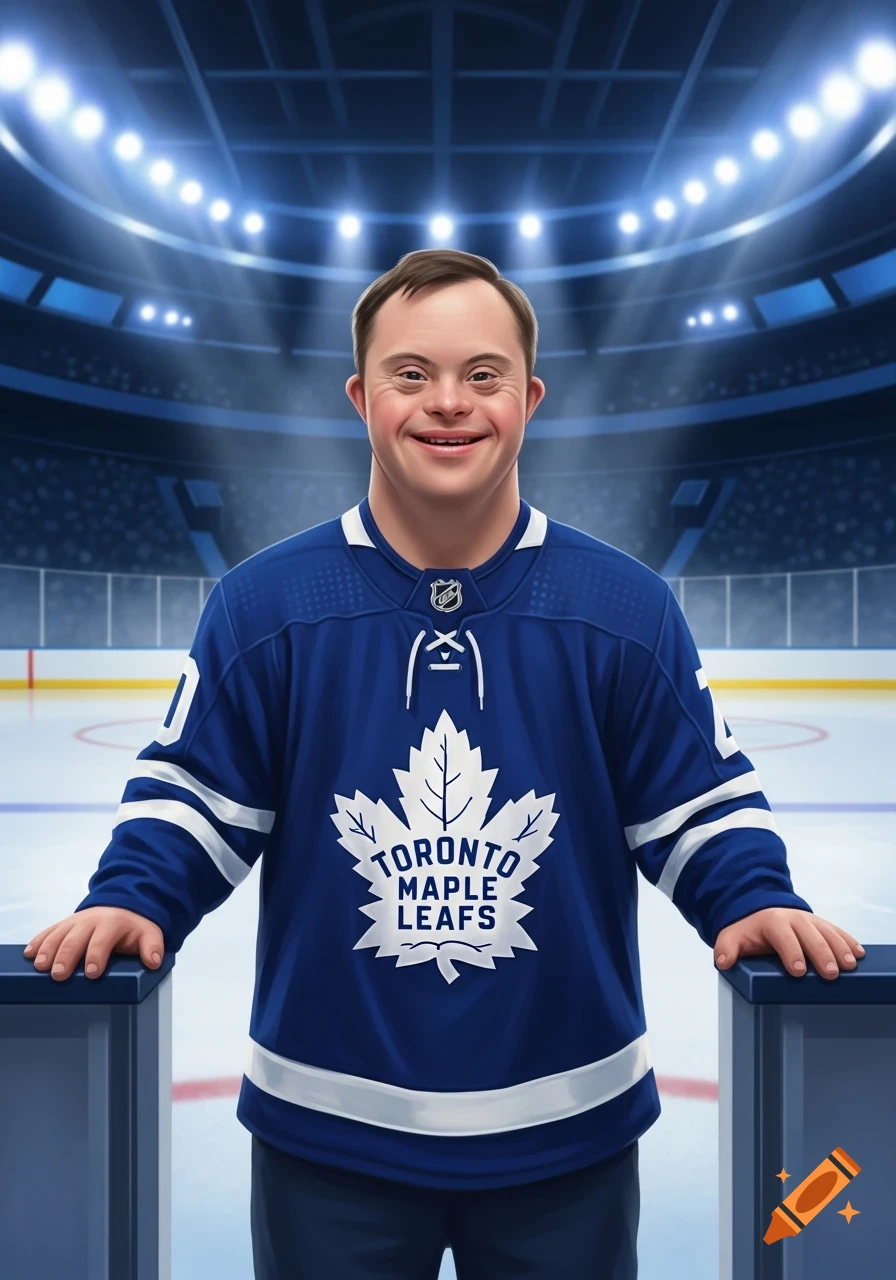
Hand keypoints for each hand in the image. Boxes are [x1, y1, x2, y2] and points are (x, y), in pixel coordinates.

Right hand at [23, 906, 164, 981]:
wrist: (122, 905)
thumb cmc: (133, 927)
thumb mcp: (149, 934)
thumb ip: (152, 947)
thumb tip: (154, 961)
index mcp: (112, 924)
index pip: (102, 940)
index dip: (96, 956)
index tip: (91, 973)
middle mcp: (91, 921)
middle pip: (76, 938)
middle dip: (67, 956)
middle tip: (59, 974)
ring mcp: (75, 922)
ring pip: (58, 934)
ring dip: (48, 950)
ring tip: (40, 966)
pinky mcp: (64, 925)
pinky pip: (49, 931)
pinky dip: (38, 941)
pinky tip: (28, 954)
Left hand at [714, 907, 864, 980]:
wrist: (761, 910)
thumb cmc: (749, 931)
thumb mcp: (733, 937)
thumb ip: (727, 949)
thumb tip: (724, 962)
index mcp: (772, 922)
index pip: (783, 937)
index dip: (791, 953)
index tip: (798, 971)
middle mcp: (794, 919)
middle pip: (810, 936)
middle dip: (821, 954)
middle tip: (830, 974)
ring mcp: (810, 920)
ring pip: (827, 933)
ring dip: (840, 948)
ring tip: (850, 966)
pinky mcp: (821, 925)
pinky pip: (837, 931)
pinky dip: (848, 941)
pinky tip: (859, 954)